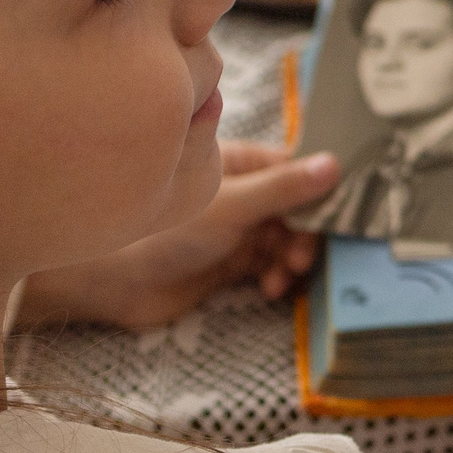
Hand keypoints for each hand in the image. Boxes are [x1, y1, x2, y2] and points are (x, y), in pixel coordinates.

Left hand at [15, 144, 335, 329]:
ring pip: (285, 239)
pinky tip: (270, 289)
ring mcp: (236, 229)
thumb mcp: (231, 205)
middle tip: (301, 255)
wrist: (112, 282)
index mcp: (241, 163)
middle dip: (307, 231)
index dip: (321, 191)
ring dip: (293, 257)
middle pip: (297, 208)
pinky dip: (277, 276)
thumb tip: (336, 164)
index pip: (297, 169)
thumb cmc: (165, 229)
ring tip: (285, 274)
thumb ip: (282, 188)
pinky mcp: (228, 264)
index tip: (341, 216)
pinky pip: (269, 266)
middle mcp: (242, 192)